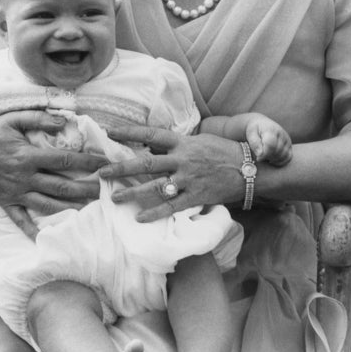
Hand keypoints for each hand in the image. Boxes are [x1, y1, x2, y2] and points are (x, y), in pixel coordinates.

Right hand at [0, 110, 102, 236]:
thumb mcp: (12, 118)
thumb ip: (39, 118)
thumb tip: (65, 121)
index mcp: (28, 156)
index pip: (65, 160)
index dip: (87, 161)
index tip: (105, 163)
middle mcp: (24, 177)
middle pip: (61, 186)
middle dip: (85, 189)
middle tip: (105, 191)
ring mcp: (15, 192)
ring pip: (47, 204)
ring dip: (69, 208)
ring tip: (89, 209)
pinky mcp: (5, 202)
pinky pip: (20, 220)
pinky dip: (32, 231)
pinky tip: (46, 239)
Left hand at [99, 124, 244, 222]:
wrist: (249, 168)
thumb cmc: (223, 152)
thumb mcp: (199, 141)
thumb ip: (177, 145)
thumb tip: (154, 147)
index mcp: (182, 142)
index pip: (150, 134)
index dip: (129, 132)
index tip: (110, 132)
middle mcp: (182, 159)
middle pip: (145, 164)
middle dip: (121, 168)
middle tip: (101, 172)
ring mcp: (188, 179)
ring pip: (154, 187)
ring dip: (132, 193)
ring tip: (114, 198)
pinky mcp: (196, 196)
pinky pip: (171, 206)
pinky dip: (154, 213)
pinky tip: (139, 219)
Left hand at [244, 113, 291, 166]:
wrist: (262, 124)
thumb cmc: (255, 130)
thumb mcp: (251, 133)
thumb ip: (254, 143)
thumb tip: (260, 154)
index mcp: (271, 130)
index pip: (271, 145)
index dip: (264, 154)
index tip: (258, 158)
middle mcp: (282, 134)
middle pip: (277, 152)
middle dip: (268, 158)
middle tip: (260, 157)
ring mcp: (287, 140)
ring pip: (284, 156)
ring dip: (274, 160)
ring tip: (266, 157)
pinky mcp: (289, 145)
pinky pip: (288, 157)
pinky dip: (281, 161)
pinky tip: (272, 160)